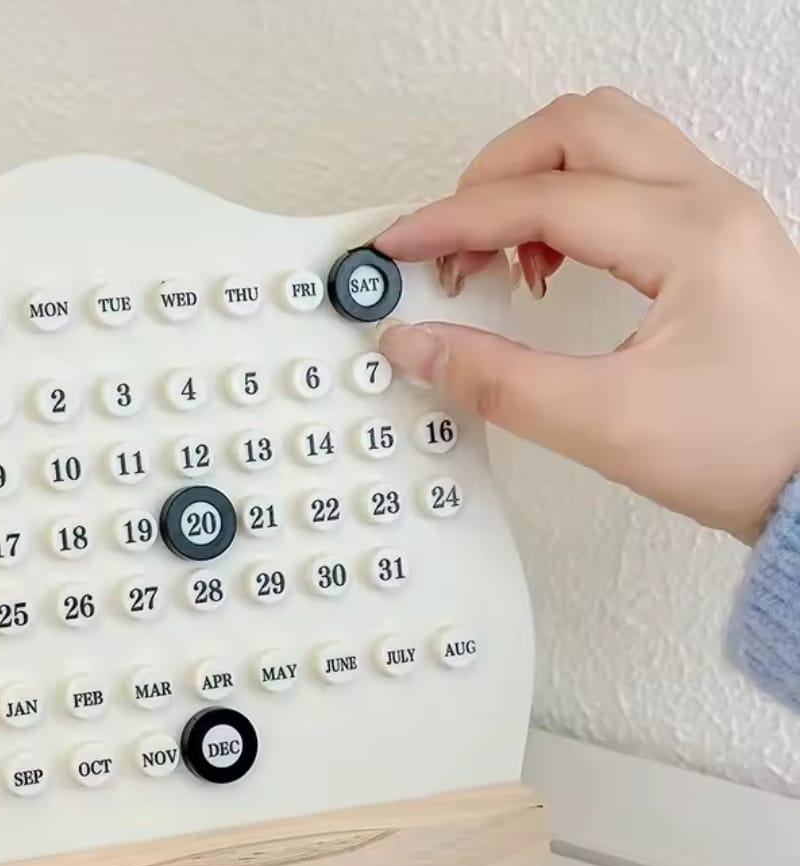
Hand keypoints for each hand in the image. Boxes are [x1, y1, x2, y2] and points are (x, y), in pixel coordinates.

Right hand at [374, 86, 799, 543]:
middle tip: (448, 239)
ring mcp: (717, 216)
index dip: (455, 219)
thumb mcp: (606, 424)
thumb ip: (496, 380)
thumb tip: (422, 346)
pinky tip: (546, 260)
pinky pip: (627, 176)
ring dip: (532, 179)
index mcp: (692, 237)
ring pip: (606, 139)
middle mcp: (710, 206)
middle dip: (492, 175)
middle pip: (577, 128)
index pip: (544, 196)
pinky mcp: (711, 240)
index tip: (403, 246)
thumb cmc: (752, 449)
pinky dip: (566, 200)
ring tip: (496, 250)